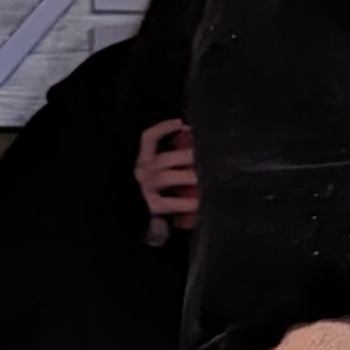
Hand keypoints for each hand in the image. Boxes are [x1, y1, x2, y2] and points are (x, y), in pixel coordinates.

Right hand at [135, 115, 200, 240]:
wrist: (141, 225)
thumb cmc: (159, 193)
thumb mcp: (163, 173)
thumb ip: (174, 158)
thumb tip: (189, 134)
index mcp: (144, 161)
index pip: (148, 138)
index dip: (164, 129)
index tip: (182, 125)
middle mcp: (141, 173)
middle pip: (163, 159)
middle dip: (186, 156)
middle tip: (208, 158)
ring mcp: (145, 190)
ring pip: (165, 177)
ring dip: (187, 176)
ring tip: (204, 178)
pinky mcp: (151, 208)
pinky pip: (170, 203)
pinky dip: (184, 203)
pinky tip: (196, 203)